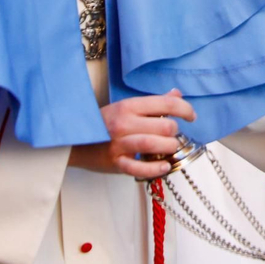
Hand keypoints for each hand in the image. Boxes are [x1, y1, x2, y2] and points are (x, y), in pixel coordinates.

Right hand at [68, 89, 197, 179]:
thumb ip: (152, 103)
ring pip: (155, 144)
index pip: (166, 103)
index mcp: (129, 106)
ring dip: (169, 148)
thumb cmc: (102, 124)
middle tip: (171, 135)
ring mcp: (119, 144)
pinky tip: (164, 166)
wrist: (72, 141)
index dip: (185, 109)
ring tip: (169, 149)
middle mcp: (125, 123)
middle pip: (165, 126)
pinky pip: (139, 169)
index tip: (191, 116)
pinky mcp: (115, 163)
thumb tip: (176, 94)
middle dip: (175, 132)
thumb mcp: (125, 108)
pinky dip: (155, 169)